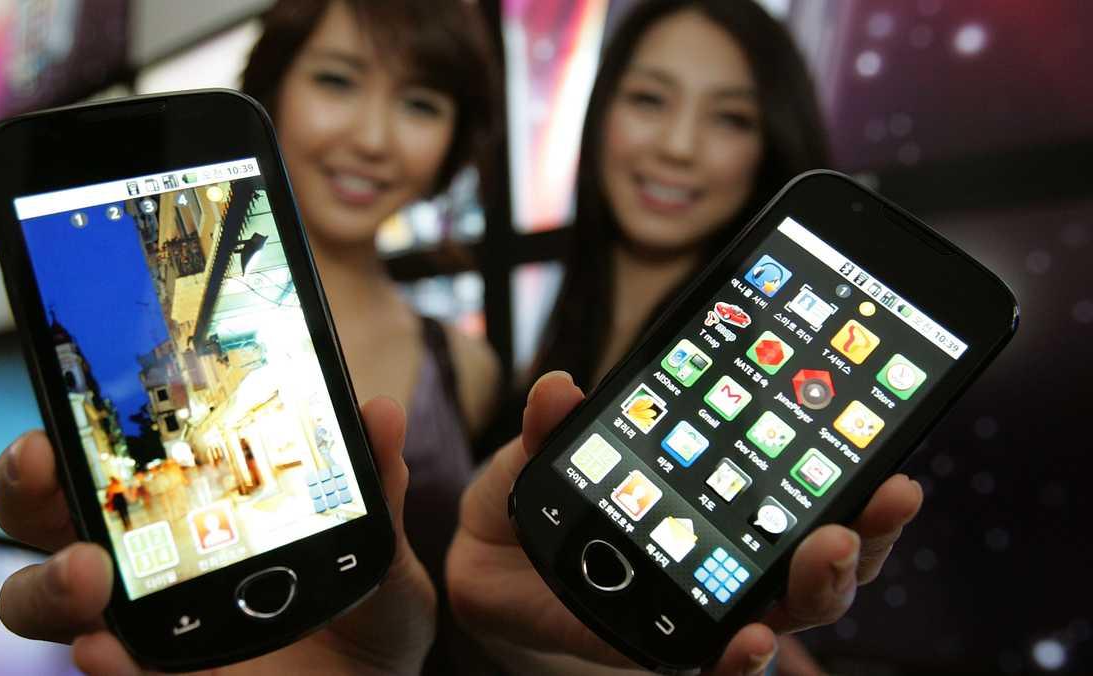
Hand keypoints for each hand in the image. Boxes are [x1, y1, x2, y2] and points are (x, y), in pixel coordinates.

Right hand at [0, 397, 434, 675]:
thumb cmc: (363, 610)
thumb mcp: (375, 544)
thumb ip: (374, 485)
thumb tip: (378, 413)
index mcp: (186, 508)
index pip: (110, 459)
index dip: (74, 428)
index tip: (69, 402)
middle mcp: (145, 563)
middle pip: (47, 518)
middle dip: (27, 485)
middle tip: (43, 462)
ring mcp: (144, 628)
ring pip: (45, 601)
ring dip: (48, 580)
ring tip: (86, 571)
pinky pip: (112, 674)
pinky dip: (104, 662)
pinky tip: (106, 649)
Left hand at [446, 372, 922, 674]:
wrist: (501, 561)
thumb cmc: (557, 499)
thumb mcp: (556, 454)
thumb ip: (558, 426)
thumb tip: (558, 389)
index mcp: (725, 502)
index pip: (807, 496)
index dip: (856, 484)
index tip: (892, 462)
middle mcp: (732, 560)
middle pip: (820, 559)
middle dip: (861, 531)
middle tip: (886, 498)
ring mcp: (708, 608)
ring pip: (788, 610)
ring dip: (820, 583)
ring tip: (828, 550)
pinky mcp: (669, 648)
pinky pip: (713, 666)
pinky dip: (738, 661)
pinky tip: (751, 641)